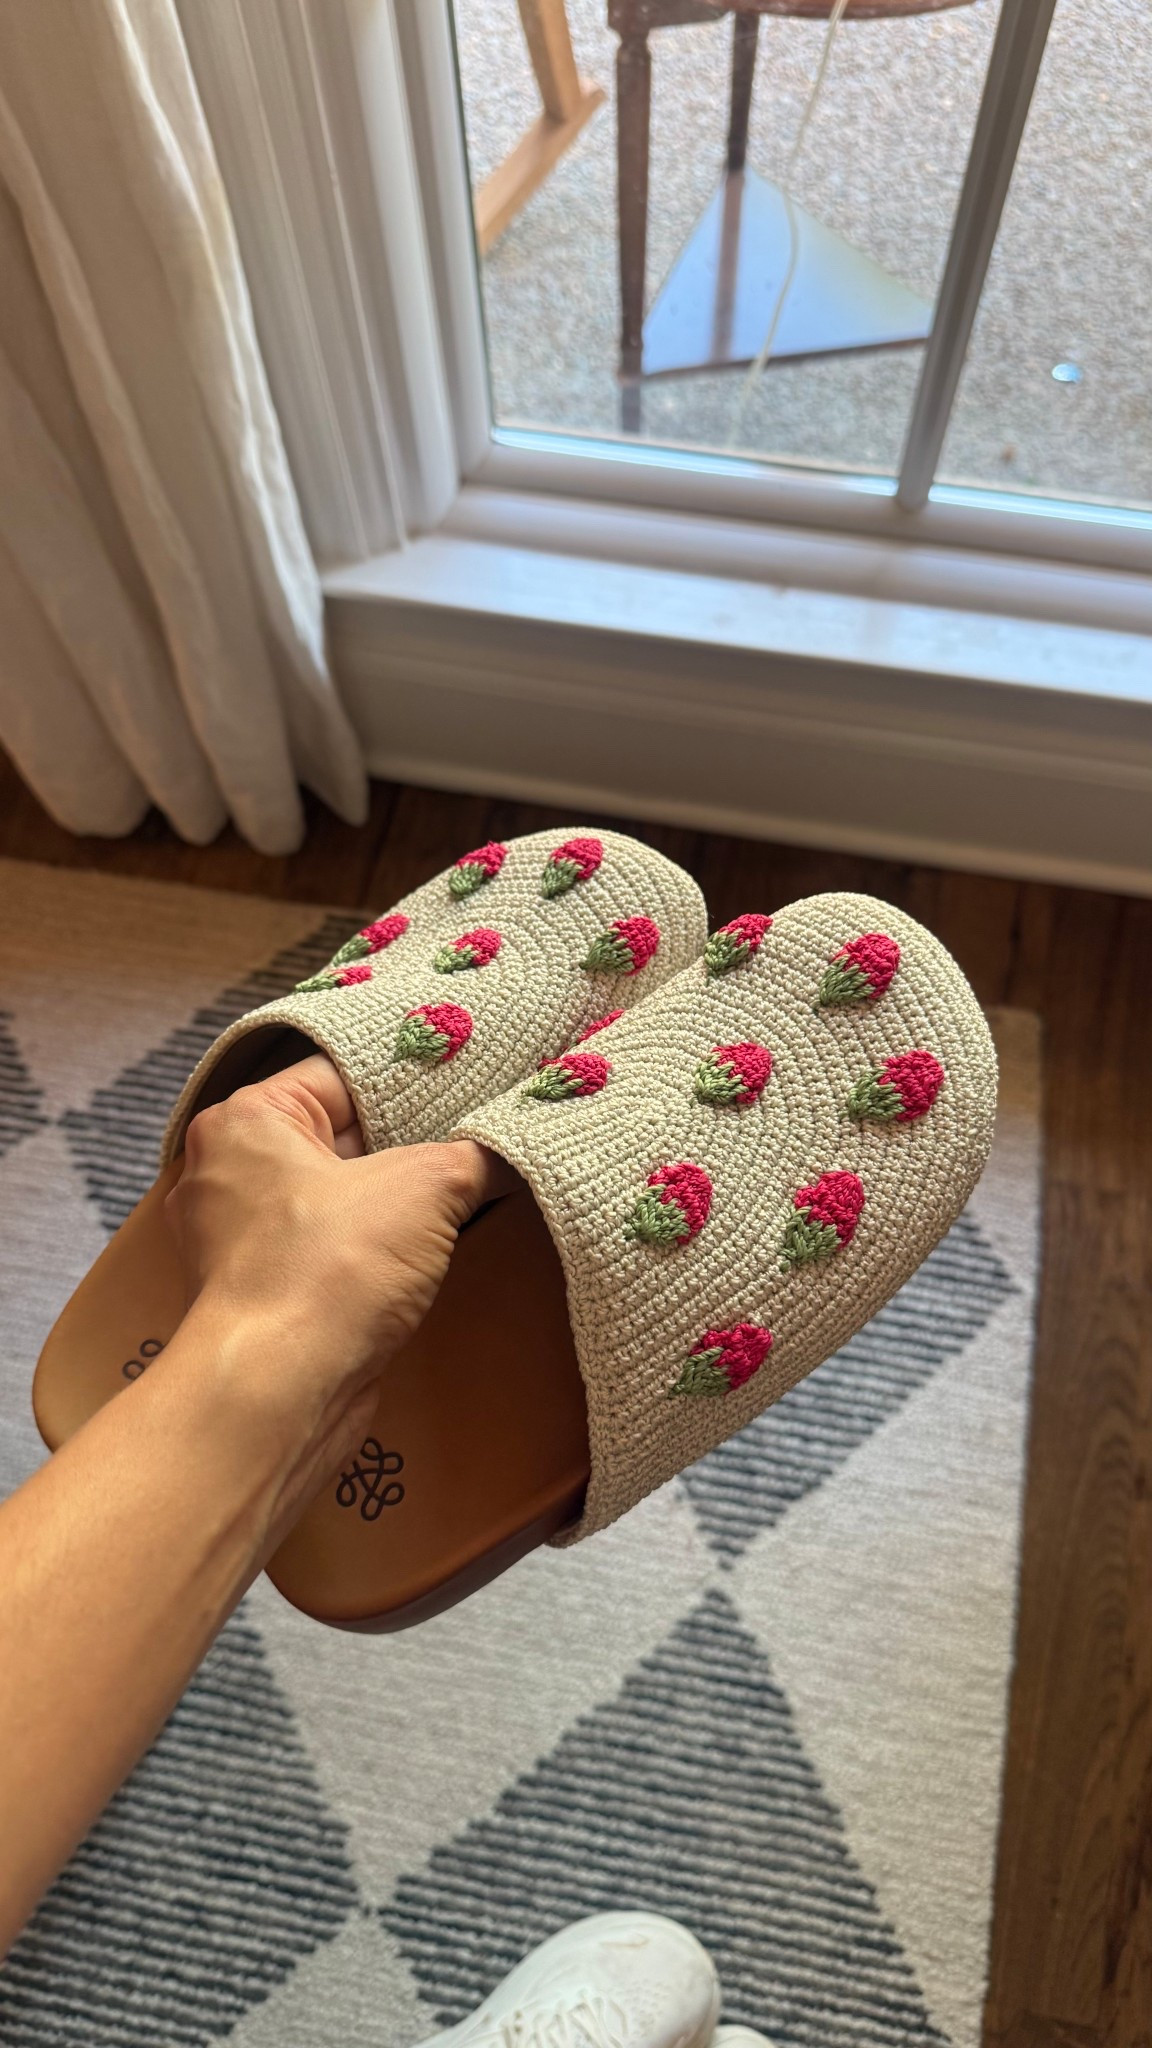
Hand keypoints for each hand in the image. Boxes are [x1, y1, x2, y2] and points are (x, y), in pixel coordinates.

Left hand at [164, 1053, 514, 1516]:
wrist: (280, 1396)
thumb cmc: (325, 1275)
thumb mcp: (425, 1187)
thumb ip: (475, 1154)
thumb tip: (511, 1144)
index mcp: (246, 1121)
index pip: (342, 1074)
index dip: (413, 1080)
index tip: (472, 1081)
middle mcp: (229, 1173)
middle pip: (342, 1136)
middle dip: (410, 1144)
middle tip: (477, 1134)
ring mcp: (242, 1240)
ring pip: (339, 1199)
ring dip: (395, 1205)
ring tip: (461, 1192)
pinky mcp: (266, 1295)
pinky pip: (331, 1252)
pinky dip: (375, 1252)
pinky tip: (427, 1252)